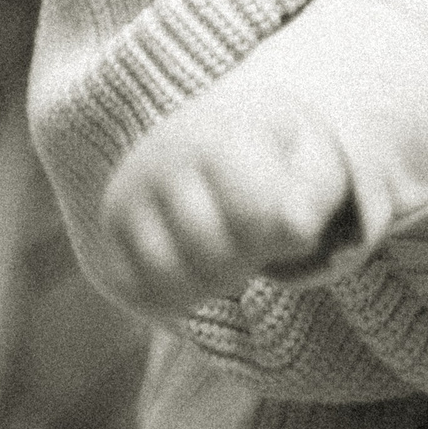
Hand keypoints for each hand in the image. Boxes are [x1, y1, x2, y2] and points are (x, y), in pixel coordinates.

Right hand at [95, 81, 360, 317]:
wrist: (218, 131)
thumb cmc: (278, 157)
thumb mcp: (313, 162)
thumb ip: (315, 195)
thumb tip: (296, 230)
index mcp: (224, 132)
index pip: (255, 220)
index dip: (286, 238)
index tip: (295, 220)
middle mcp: (164, 158)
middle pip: (213, 256)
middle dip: (250, 262)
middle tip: (262, 239)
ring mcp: (130, 193)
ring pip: (171, 281)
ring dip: (215, 285)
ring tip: (233, 253)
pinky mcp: (112, 227)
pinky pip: (139, 290)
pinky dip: (177, 297)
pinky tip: (201, 268)